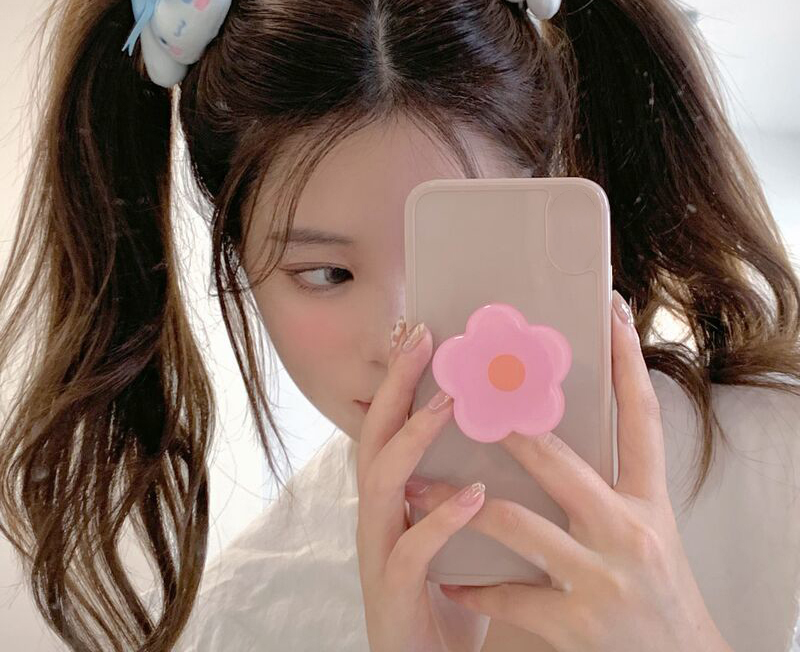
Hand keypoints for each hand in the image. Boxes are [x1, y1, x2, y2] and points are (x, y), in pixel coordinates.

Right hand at [355, 319, 490, 651]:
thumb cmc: (446, 593)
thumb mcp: (453, 528)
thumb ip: (465, 481)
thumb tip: (513, 428)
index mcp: (396, 495)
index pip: (389, 422)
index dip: (400, 377)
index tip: (420, 330)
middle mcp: (379, 514)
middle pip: (374, 435)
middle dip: (396, 385)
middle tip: (420, 339)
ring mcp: (380, 552)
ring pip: (381, 482)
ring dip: (413, 438)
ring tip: (448, 405)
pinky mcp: (393, 594)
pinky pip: (410, 551)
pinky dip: (440, 519)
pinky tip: (474, 497)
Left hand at [406, 291, 732, 651]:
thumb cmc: (660, 595)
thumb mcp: (650, 533)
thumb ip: (613, 488)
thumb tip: (566, 433)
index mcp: (649, 504)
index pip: (642, 420)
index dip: (628, 364)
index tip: (611, 313)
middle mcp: (629, 533)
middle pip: (559, 460)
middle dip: (507, 424)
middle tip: (463, 392)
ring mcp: (602, 580)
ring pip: (514, 523)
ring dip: (456, 501)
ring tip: (417, 484)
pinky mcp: (577, 626)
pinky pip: (508, 596)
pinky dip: (473, 585)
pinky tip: (445, 575)